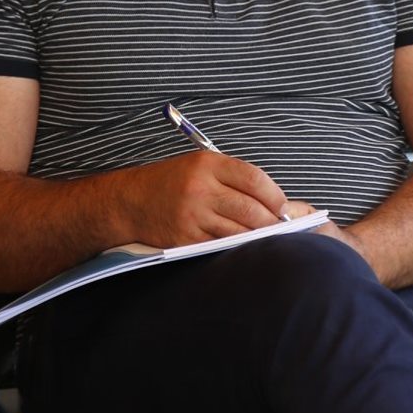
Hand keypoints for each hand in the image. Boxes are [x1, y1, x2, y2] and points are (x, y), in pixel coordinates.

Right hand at [119, 149, 289, 246]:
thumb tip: (275, 199)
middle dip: (271, 221)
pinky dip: (235, 247)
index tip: (284, 206)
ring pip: (238, 231)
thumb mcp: (200, 166)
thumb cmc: (171, 183)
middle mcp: (200, 188)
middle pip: (250, 209)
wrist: (129, 202)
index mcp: (208, 164)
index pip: (254, 178)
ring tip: (266, 239)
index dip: (275, 195)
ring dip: (256, 237)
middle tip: (282, 227)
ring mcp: (192, 215)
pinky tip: (241, 247)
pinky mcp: (185, 238)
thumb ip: (234, 178)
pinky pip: (220, 245)